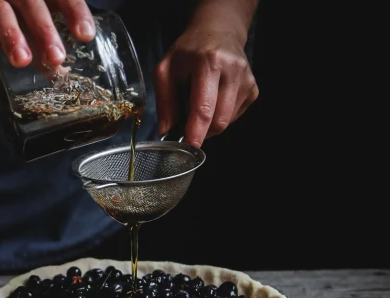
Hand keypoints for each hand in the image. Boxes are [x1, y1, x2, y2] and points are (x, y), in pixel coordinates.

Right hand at [0, 0, 95, 91]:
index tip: (84, 34)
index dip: (74, 11)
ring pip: (0, 14)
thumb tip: (60, 72)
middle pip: (31, 4)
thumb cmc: (3, 6)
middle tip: (57, 56)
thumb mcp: (26, 16)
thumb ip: (42, 39)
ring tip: (22, 61)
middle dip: (44, 30)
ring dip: (12, 37)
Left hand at [153, 27, 258, 147]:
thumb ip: (164, 101)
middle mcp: (233, 71)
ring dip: (209, 123)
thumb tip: (166, 131)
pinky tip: (213, 99)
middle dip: (201, 131)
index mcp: (209, 63)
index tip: (189, 147)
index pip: (203, 108)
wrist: (218, 31)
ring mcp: (247, 81)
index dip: (196, 132)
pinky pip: (234, 116)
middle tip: (186, 124)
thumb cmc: (189, 51)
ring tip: (199, 103)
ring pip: (227, 122)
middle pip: (219, 120)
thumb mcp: (165, 69)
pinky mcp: (253, 89)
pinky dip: (220, 116)